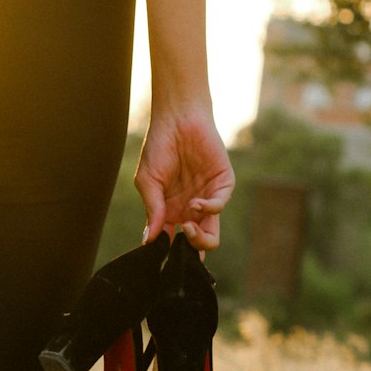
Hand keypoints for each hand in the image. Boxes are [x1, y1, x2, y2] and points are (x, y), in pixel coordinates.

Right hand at [135, 106, 234, 250]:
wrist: (176, 119)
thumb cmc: (158, 147)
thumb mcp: (148, 181)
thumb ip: (151, 210)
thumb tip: (149, 240)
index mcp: (170, 212)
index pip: (172, 242)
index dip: (169, 252)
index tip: (162, 252)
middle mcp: (190, 210)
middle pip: (196, 245)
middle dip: (191, 251)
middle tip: (181, 239)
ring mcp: (207, 199)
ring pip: (211, 235)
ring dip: (200, 239)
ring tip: (188, 228)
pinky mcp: (222, 185)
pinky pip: (219, 206)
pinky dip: (208, 210)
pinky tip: (194, 204)